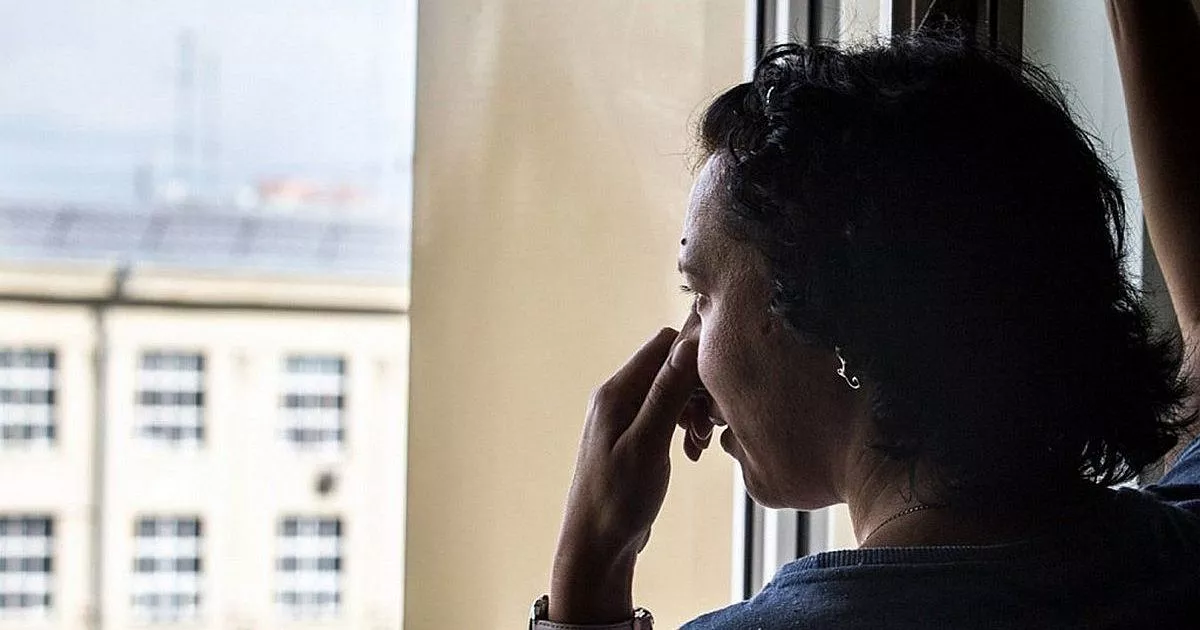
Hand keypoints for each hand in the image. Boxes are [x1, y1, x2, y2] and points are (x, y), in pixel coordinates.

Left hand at [549, 312, 701, 623]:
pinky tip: (693, 452)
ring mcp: (624, 417)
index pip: (665, 344)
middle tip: (711, 425)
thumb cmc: (617, 500)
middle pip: (671, 366)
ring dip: (695, 410)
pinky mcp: (634, 436)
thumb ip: (667, 394)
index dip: (697, 358)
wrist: (596, 546)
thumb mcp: (648, 445)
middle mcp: (617, 397)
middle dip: (699, 389)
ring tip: (701, 442)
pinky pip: (667, 415)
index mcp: (616, 392)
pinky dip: (685, 427)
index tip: (719, 390)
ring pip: (672, 391)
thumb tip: (690, 343)